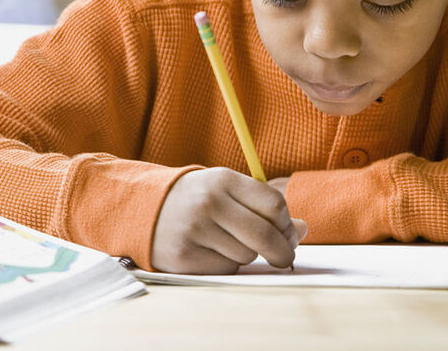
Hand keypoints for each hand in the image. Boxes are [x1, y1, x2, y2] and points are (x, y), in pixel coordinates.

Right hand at [152, 168, 306, 273]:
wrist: (144, 209)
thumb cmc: (197, 200)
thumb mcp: (227, 192)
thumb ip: (263, 207)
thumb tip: (303, 229)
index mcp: (223, 180)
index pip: (273, 204)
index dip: (286, 224)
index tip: (287, 233)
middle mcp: (209, 202)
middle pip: (264, 235)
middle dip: (281, 251)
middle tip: (284, 258)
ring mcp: (194, 230)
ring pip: (246, 254)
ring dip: (246, 254)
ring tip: (227, 242)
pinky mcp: (184, 256)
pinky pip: (225, 268)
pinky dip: (226, 264)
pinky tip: (210, 251)